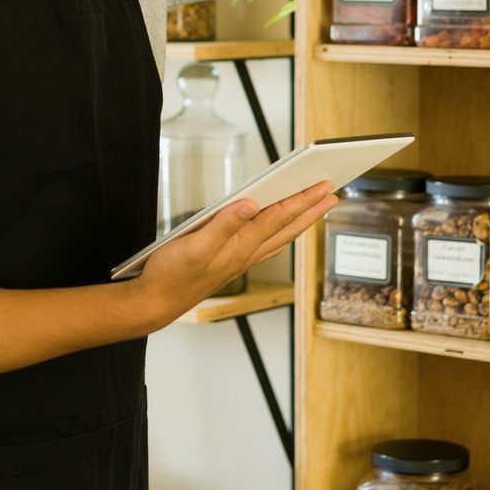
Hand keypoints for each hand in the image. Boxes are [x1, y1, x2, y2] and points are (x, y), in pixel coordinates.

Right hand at [139, 181, 337, 327]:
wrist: (156, 303)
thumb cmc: (172, 274)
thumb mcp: (194, 244)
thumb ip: (223, 224)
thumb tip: (251, 204)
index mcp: (240, 245)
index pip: (279, 217)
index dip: (302, 199)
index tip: (323, 186)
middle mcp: (246, 254)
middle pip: (288, 228)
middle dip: (312, 210)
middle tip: (332, 193)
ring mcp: (240, 261)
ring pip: (280, 238)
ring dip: (300, 222)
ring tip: (315, 208)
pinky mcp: (231, 264)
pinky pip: (266, 246)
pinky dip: (280, 234)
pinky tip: (280, 231)